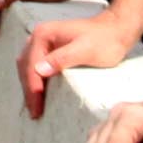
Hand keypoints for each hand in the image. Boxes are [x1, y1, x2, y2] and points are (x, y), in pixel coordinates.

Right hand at [16, 11, 142, 119]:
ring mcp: (43, 43)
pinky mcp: (50, 50)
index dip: (33, 89)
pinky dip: (36, 82)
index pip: (31, 66)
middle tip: (35, 113)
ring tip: (35, 107)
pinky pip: (36, 67)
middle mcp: (39, 36)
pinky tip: (40, 94)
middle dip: (30, 91)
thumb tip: (39, 70)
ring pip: (28, 68)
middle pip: (26, 67)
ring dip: (30, 87)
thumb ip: (62, 58)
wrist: (116, 30)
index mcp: (43, 34)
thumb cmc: (104, 40)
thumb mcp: (85, 50)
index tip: (37, 109)